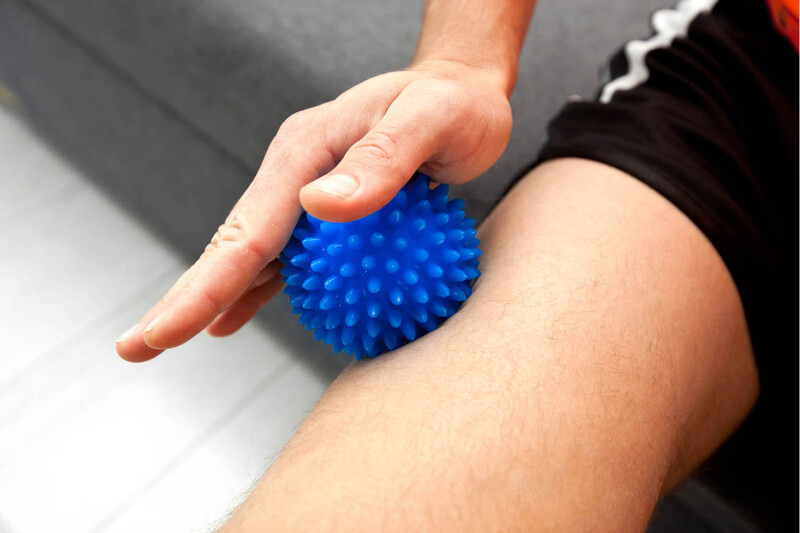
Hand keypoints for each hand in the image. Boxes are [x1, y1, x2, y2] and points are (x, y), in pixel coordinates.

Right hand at [115, 60, 512, 361]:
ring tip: (167, 340)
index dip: (207, 284)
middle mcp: (295, 174)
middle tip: (135, 349)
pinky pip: (291, 260)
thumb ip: (383, 159)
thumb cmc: (457, 104)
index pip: (249, 229)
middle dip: (186, 297)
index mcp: (304, 151)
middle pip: (235, 246)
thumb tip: (319, 206)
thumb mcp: (433, 119)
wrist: (464, 91)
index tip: (166, 331)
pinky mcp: (331, 213)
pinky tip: (234, 318)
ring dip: (213, 297)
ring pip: (254, 256)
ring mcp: (308, 194)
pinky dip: (261, 291)